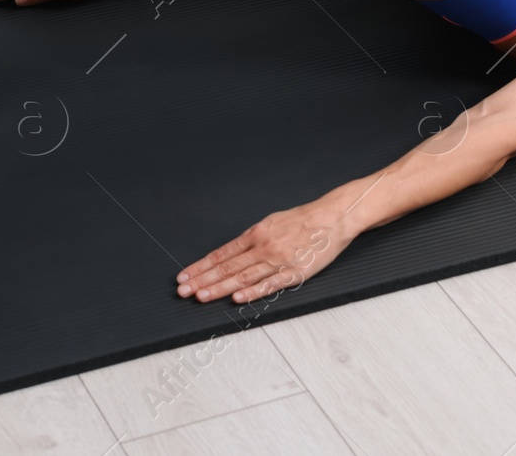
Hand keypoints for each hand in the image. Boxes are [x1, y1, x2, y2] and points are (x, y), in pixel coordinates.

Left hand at [176, 201, 352, 304]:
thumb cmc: (302, 220)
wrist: (332, 219)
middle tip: (183, 290)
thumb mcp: (271, 222)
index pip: (221, 254)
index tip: (185, 276)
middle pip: (227, 266)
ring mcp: (278, 260)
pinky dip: (252, 292)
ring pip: (243, 277)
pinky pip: (270, 285)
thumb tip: (232, 253)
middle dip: (202, 279)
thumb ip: (252, 239)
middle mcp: (263, 247)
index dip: (201, 266)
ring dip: (220, 288)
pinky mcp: (294, 273)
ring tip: (201, 297)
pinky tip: (237, 298)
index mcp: (256, 233)